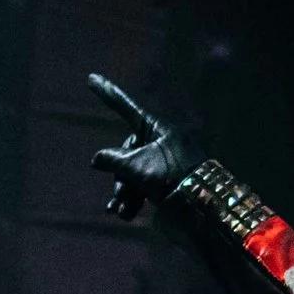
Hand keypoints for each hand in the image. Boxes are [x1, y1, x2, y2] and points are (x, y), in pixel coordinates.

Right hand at [87, 74, 198, 219]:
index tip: (91, 78)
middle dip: (119, 176)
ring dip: (123, 192)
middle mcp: (158, 141)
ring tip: (118, 211)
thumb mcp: (137, 167)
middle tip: (119, 195)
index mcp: (156, 128)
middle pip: (125, 152)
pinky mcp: (165, 181)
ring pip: (131, 173)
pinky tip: (124, 215)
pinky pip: (142, 186)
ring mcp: (161, 161)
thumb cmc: (172, 177)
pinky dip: (133, 199)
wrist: (202, 205)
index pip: (125, 107)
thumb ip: (113, 160)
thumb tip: (96, 159)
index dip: (107, 94)